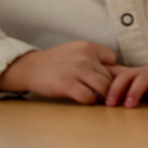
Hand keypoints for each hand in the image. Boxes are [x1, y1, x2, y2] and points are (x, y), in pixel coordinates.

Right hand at [0, 41, 116, 104]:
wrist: (29, 67)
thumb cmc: (57, 62)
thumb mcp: (77, 51)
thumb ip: (94, 58)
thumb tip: (117, 74)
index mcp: (88, 47)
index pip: (112, 59)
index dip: (110, 70)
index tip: (102, 77)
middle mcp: (85, 57)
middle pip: (110, 76)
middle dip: (108, 87)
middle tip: (105, 95)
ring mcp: (76, 70)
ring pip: (104, 87)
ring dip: (102, 96)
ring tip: (97, 99)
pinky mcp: (66, 84)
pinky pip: (88, 97)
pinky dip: (90, 101)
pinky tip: (84, 100)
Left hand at [105, 51, 147, 107]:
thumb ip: (132, 86)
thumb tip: (107, 95)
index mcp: (140, 72)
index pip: (118, 77)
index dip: (106, 88)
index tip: (96, 101)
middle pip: (128, 75)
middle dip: (116, 89)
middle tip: (108, 104)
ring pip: (146, 77)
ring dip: (135, 91)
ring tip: (129, 105)